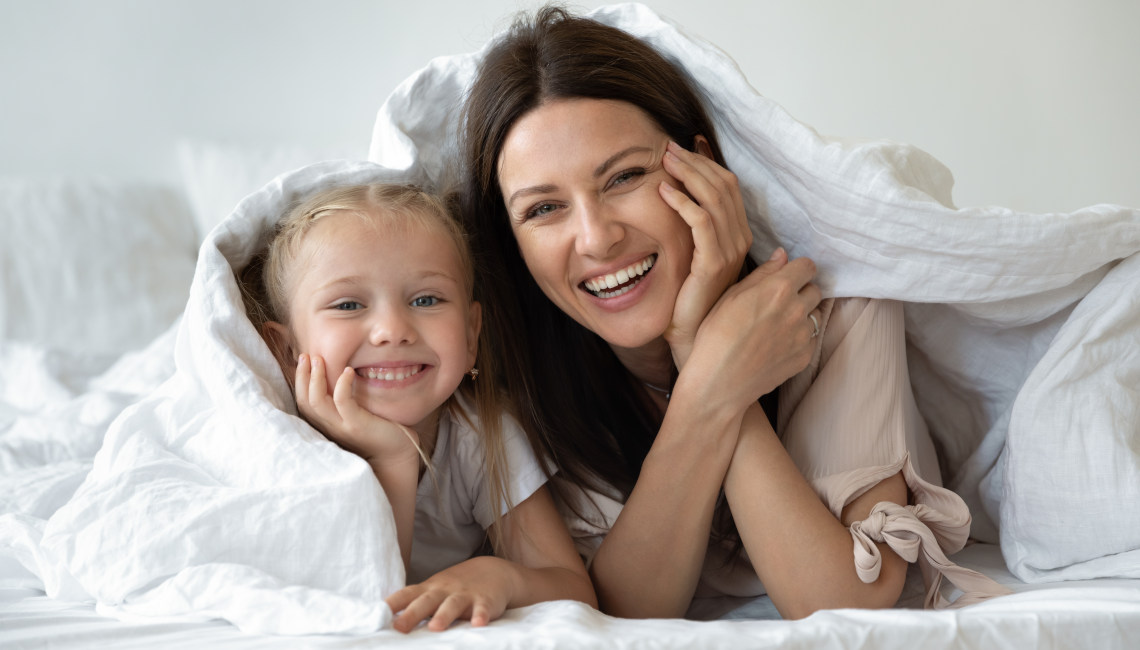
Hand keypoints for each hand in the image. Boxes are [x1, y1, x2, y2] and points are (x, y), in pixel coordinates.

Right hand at [294, 353, 418, 464]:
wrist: (397, 455)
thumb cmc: (380, 432)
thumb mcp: (357, 414)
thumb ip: (346, 401)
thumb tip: (342, 374)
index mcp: (327, 424)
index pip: (304, 403)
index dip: (300, 381)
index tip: (303, 361)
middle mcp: (330, 427)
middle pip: (305, 401)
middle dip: (302, 376)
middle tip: (305, 354)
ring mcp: (342, 427)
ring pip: (317, 402)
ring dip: (315, 378)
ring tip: (318, 359)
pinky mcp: (357, 425)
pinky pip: (342, 403)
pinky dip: (342, 385)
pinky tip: (348, 371)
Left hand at [386, 556, 515, 632]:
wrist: (494, 571)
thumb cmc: (456, 587)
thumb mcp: (434, 592)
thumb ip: (414, 604)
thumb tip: (387, 622)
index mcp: (429, 589)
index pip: (406, 594)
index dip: (392, 604)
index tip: (376, 615)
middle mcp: (444, 591)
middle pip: (426, 601)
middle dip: (412, 614)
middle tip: (399, 627)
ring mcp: (465, 594)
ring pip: (453, 605)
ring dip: (444, 615)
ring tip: (435, 627)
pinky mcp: (486, 600)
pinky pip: (483, 608)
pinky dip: (481, 615)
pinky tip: (478, 624)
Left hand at [657, 140, 752, 368]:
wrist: (692, 338)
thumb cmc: (687, 299)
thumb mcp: (689, 255)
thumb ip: (690, 228)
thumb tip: (678, 197)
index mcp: (736, 235)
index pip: (727, 186)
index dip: (706, 163)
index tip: (682, 147)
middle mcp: (738, 239)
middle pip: (723, 185)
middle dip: (695, 162)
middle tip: (669, 147)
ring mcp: (728, 251)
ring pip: (714, 198)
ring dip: (688, 174)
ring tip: (665, 160)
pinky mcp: (712, 263)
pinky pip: (701, 223)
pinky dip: (682, 202)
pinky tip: (662, 191)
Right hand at [679, 249, 821, 411]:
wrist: (718, 382)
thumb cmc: (716, 336)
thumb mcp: (731, 296)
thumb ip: (762, 273)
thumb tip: (782, 255)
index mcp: (778, 289)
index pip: (807, 266)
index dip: (797, 269)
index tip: (787, 276)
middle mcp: (797, 310)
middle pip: (814, 290)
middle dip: (800, 291)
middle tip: (777, 302)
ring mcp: (803, 336)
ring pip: (814, 315)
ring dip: (801, 315)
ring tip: (776, 325)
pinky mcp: (804, 357)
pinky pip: (809, 339)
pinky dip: (798, 338)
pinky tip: (775, 344)